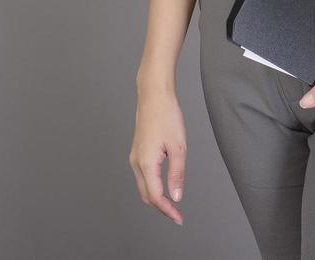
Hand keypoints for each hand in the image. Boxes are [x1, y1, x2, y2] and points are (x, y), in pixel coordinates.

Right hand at [129, 87, 186, 225]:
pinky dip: (152, 187)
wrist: (153, 96)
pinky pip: (143, 177)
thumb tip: (176, 196)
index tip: (179, 219)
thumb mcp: (178, 147)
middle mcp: (136, 163)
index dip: (167, 210)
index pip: (155, 196)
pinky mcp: (137, 152)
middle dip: (161, 208)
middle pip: (146, 196)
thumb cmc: (166, 116)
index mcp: (146, 163)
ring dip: (156, 199)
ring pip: (143, 187)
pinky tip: (163, 188)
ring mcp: (135, 157)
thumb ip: (177, 174)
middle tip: (177, 216)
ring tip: (172, 205)